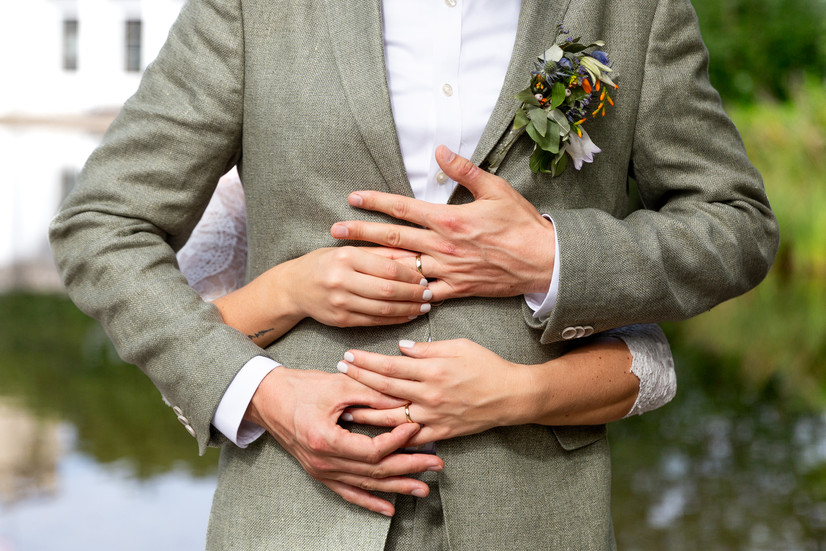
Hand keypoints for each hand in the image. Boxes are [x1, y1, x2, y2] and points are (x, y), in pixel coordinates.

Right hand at [213, 246, 431, 347]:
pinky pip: (374, 322)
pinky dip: (394, 320)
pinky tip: (407, 316)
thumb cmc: (326, 263)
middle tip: (429, 294)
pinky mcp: (340, 320)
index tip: (425, 276)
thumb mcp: (349, 249)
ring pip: (382, 309)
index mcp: (345, 257)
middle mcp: (341, 280)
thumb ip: (381, 252)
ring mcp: (340, 302)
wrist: (294, 287)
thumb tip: (416, 257)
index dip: (410, 275)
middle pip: (387, 290)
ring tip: (423, 306)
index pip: (386, 268)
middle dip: (413, 294)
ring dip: (408, 309)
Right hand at [245, 368, 444, 515]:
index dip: (397, 442)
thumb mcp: (339, 386)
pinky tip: (389, 508)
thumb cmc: (301, 387)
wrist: (268, 397)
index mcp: (326, 440)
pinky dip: (370, 502)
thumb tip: (404, 402)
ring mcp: (321, 471)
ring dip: (397, 488)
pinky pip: (348, 493)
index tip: (415, 429)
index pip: (371, 450)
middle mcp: (323, 462)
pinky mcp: (320, 473)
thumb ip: (372, 395)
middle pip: (374, 472)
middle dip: (409, 468)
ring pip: (366, 485)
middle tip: (435, 464)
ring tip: (424, 488)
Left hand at [330, 146, 555, 300]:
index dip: (375, 202)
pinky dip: (405, 295)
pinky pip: (424, 295)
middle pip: (392, 239)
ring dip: (374, 265)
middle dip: (360, 234)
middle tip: (334, 232)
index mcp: (448, 219)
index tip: (353, 198)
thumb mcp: (495, 189)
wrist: (544, 261)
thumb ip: (464, 170)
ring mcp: (447, 271)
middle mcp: (442, 246)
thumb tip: (438, 151)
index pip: (402, 208)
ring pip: (402, 269)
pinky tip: (386, 294)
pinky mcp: (456, 289)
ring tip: (350, 263)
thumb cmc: (521, 223)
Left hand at [335, 339, 533, 446]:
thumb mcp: (459, 346)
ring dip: (366, 414)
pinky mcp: (441, 432)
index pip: (390, 365)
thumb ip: (428, 348)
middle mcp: (429, 395)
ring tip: (345, 410)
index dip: (366, 361)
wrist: (511, 396)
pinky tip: (374, 437)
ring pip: (392, 417)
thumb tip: (401, 348)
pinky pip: (412, 438)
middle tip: (338, 375)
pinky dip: (392, 439)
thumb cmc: (487, 365)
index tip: (348, 356)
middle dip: (358, 381)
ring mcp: (434, 416)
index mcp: (432, 370)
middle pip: (385, 389)